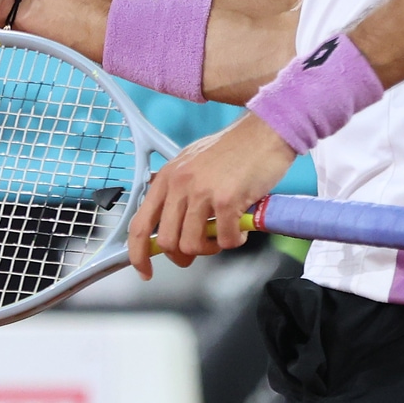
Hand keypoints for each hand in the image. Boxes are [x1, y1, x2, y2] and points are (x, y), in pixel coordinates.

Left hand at [126, 112, 295, 278]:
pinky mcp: (226, 200)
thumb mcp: (191, 162)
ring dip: (211, 248)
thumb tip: (167, 227)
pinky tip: (241, 228)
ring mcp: (201, 192)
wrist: (264, 131)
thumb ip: (177, 191)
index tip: (145, 271)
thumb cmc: (234, 149)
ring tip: (224, 233)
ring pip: (192, 245)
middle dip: (184, 254)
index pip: (139, 225)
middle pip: (166, 242)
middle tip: (202, 248)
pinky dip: (234, 241)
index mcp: (166, 177)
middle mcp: (178, 184)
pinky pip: (224, 240)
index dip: (138, 254)